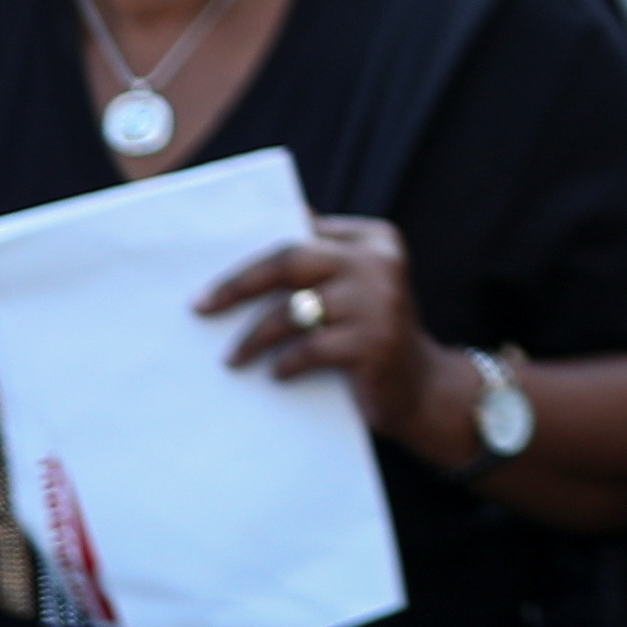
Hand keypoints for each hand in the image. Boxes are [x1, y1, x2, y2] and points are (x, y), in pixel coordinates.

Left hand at [204, 217, 465, 445]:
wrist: (424, 390)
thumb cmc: (371, 335)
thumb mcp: (355, 289)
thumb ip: (320, 263)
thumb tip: (249, 243)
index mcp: (374, 239)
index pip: (299, 236)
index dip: (250, 257)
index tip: (210, 281)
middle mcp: (380, 262)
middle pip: (291, 261)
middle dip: (238, 284)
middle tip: (202, 307)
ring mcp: (380, 302)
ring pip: (293, 310)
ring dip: (254, 337)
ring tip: (233, 358)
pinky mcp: (375, 342)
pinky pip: (310, 348)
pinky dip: (285, 363)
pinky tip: (275, 374)